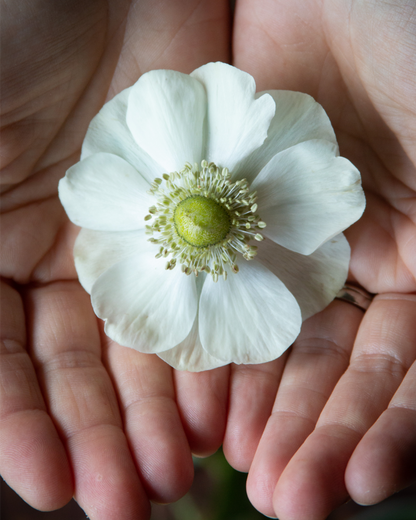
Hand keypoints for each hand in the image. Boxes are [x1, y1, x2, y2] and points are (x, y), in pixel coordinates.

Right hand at [0, 1, 231, 516]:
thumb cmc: (6, 41)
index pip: (1, 364)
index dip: (23, 428)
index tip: (51, 488)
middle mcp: (57, 254)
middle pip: (77, 368)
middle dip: (99, 437)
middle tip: (127, 501)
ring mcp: (131, 239)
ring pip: (144, 345)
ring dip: (154, 414)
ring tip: (173, 476)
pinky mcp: (194, 217)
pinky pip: (204, 295)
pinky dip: (206, 353)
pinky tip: (213, 408)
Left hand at [231, 1, 415, 517]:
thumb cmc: (415, 50)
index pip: (404, 369)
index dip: (386, 427)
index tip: (360, 485)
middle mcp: (358, 263)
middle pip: (336, 369)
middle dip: (314, 433)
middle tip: (285, 499)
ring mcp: (292, 243)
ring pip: (274, 342)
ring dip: (260, 408)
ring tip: (241, 471)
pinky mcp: (227, 216)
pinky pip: (214, 292)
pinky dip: (209, 347)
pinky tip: (197, 401)